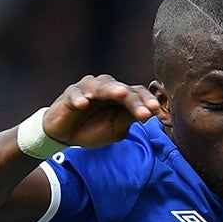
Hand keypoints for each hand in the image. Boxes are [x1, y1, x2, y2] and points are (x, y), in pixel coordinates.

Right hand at [42, 75, 160, 149]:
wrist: (66, 135)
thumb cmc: (93, 129)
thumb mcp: (116, 129)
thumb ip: (129, 119)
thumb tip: (150, 113)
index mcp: (120, 96)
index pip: (137, 93)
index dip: (147, 101)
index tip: (156, 111)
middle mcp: (106, 87)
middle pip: (123, 90)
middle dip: (135, 101)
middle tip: (144, 111)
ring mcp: (88, 89)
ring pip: (101, 86)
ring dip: (110, 90)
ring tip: (120, 94)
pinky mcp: (70, 94)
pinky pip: (75, 93)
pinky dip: (79, 97)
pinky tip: (84, 103)